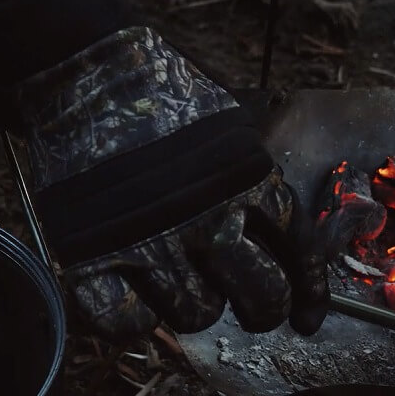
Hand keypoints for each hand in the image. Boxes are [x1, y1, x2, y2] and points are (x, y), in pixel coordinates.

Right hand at [4, 26, 327, 337]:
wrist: (86, 73)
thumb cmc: (161, 92)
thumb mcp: (233, 127)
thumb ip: (258, 180)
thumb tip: (282, 237)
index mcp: (251, 182)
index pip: (300, 254)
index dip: (308, 293)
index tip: (306, 318)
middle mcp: (210, 217)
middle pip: (262, 298)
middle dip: (261, 312)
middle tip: (250, 312)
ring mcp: (152, 242)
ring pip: (198, 315)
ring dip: (195, 307)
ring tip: (182, 284)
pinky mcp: (94, 258)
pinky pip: (128, 322)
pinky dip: (133, 319)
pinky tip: (135, 298)